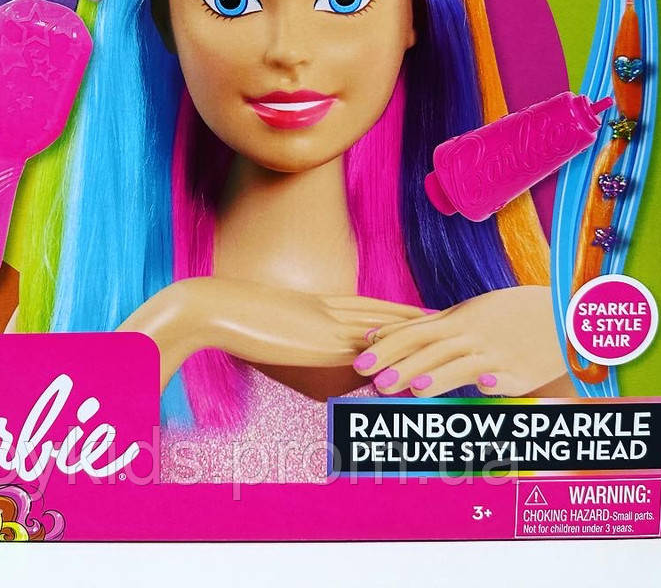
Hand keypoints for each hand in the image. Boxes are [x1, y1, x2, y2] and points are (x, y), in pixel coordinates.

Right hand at [119, 276, 426, 385]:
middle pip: (383, 311)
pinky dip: (391, 351)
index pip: (366, 306)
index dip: (395, 309)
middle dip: (415, 317)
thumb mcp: (262, 323)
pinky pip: (366, 347)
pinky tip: (414, 358)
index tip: (420, 311)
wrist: (211, 307)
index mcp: (314, 303)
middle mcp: (327, 309)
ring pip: (382, 326)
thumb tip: (292, 345)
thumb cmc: (226, 314)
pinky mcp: (321, 339)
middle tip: (449, 318)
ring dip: (413, 332)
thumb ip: (285, 333)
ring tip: (444, 335)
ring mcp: (327, 323)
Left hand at [354, 285, 565, 396]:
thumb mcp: (466, 311)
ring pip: (465, 366)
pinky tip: (485, 386)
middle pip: (434, 351)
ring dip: (441, 376)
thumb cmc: (508, 314)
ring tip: (415, 390)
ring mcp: (498, 356)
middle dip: (404, 366)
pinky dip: (497, 382)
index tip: (361, 361)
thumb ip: (422, 325)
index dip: (388, 347)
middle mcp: (474, 337)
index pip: (416, 334)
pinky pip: (509, 380)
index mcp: (458, 320)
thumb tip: (376, 332)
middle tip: (375, 382)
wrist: (563, 313)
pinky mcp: (523, 375)